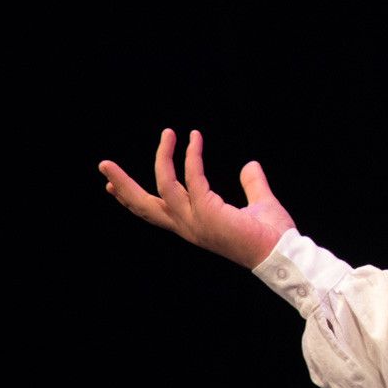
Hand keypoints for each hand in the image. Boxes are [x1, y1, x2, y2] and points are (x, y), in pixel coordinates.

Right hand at [98, 128, 294, 268]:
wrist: (284, 254)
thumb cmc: (272, 235)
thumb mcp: (259, 203)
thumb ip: (252, 184)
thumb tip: (250, 164)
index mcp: (193, 226)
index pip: (155, 212)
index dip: (132, 199)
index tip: (112, 187)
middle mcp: (189, 225)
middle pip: (145, 206)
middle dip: (123, 185)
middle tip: (104, 165)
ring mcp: (196, 221)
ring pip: (162, 188)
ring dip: (160, 158)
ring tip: (166, 133)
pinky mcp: (208, 212)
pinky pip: (193, 178)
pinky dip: (192, 156)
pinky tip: (194, 137)